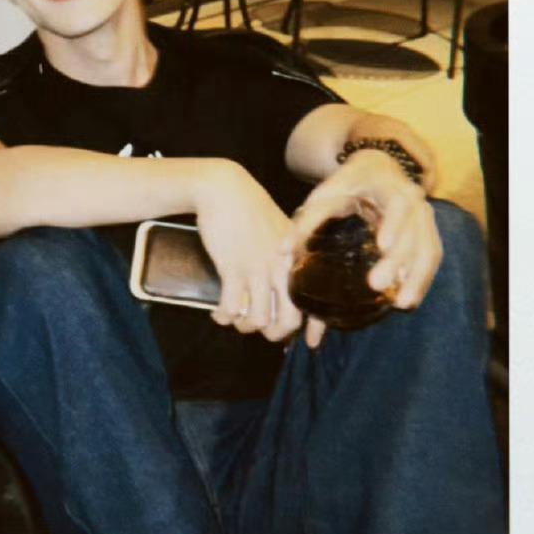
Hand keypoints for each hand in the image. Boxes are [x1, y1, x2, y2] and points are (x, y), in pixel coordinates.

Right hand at [193, 162, 308, 342]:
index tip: (310, 343)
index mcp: (298, 260)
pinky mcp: (234, 268)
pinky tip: (218, 313)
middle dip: (273, 334)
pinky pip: (232, 308)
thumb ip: (287, 258)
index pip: (314, 301)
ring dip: (244, 326)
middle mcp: (283, 268)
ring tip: (235, 319)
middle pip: (288, 321)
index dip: (315, 328)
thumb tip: (282, 287)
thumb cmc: (251, 211)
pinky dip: (223, 317)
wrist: (224, 189)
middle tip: (260, 328)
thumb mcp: (281, 232)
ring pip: (258, 320)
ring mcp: (259, 269)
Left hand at [292, 150, 441, 313]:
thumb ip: (308, 220)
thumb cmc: (348, 185)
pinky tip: (408, 301)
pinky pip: (430, 259)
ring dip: (417, 278)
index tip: (383, 245)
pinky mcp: (427, 235)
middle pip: (413, 232)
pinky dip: (421, 280)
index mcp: (389, 186)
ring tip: (402, 304)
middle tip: (377, 284)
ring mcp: (424, 218)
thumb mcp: (328, 195)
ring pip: (428, 249)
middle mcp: (414, 201)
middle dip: (398, 260)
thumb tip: (282, 251)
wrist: (378, 171)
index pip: (397, 204)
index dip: (393, 224)